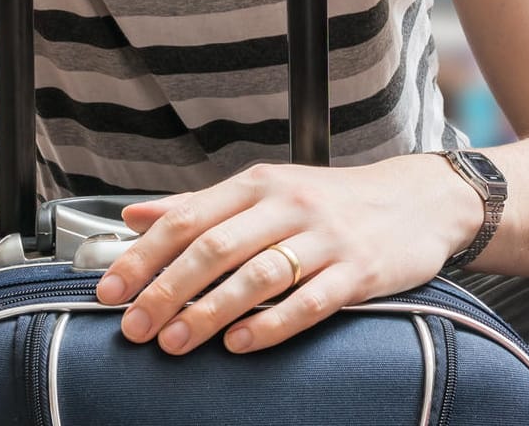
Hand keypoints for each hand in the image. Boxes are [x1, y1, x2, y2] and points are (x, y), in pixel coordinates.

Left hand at [92, 155, 483, 354]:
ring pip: (256, 275)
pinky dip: (272, 323)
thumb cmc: (329, 201)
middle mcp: (285, 205)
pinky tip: (241, 344)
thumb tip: (133, 216)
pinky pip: (309, 300)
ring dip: (209, 313)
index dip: (142, 256)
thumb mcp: (262, 191)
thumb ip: (197, 205)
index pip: (184, 219)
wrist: (419, 201)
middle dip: (166, 291)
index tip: (109, 290)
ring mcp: (325, 236)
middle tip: (135, 327)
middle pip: (212, 248)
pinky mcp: (359, 270)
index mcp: (254, 185)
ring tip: (176, 342)